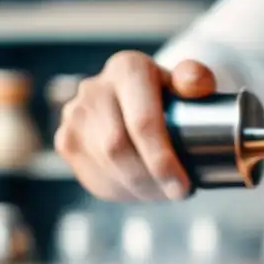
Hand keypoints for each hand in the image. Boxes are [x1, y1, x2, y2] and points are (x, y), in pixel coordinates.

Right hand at [55, 51, 216, 201]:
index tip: (182, 186)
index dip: (162, 161)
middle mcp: (94, 89)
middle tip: (176, 193)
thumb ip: (197, 78)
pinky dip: (121, 191)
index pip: (141, 122)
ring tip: (162, 191)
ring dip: (138, 189)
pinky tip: (141, 189)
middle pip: (117, 148)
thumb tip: (194, 85)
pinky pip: (93, 177)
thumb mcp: (191, 83)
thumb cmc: (171, 95)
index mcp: (128, 69)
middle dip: (149, 180)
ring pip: (105, 166)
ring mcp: (74, 116)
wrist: (139, 102)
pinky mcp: (66, 141)